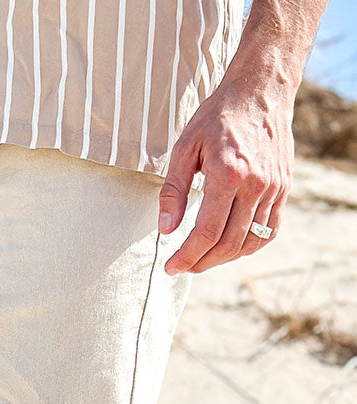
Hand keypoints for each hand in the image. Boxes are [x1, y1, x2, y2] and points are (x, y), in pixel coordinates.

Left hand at [158, 77, 293, 274]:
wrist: (261, 91)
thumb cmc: (218, 116)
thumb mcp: (185, 147)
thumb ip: (173, 190)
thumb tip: (165, 228)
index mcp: (228, 174)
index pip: (207, 232)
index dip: (187, 256)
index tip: (172, 267)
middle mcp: (255, 185)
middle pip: (228, 243)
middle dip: (202, 262)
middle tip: (184, 266)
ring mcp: (274, 188)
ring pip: (249, 242)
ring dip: (224, 258)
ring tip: (203, 258)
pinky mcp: (284, 188)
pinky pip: (269, 231)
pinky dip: (249, 246)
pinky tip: (231, 247)